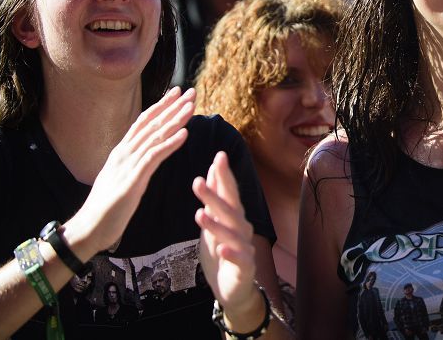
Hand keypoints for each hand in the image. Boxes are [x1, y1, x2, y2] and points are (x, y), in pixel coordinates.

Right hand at [65, 87, 194, 256]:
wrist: (88, 228)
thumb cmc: (106, 207)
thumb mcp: (119, 178)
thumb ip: (131, 163)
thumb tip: (143, 154)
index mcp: (121, 152)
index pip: (143, 122)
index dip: (161, 106)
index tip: (177, 92)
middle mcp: (123, 153)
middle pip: (151, 123)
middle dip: (172, 106)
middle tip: (191, 91)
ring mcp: (127, 165)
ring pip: (155, 136)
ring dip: (175, 120)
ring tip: (191, 107)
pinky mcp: (132, 180)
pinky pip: (153, 158)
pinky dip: (169, 144)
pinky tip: (184, 135)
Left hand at [194, 151, 261, 328]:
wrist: (233, 287)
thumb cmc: (223, 250)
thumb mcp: (215, 222)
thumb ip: (215, 199)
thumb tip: (212, 169)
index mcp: (234, 216)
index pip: (230, 192)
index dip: (225, 175)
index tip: (219, 156)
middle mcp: (242, 228)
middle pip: (230, 209)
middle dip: (215, 195)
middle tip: (197, 181)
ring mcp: (245, 247)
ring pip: (232, 233)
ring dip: (216, 223)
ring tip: (200, 213)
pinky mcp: (244, 267)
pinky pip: (239, 259)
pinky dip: (232, 253)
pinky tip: (222, 249)